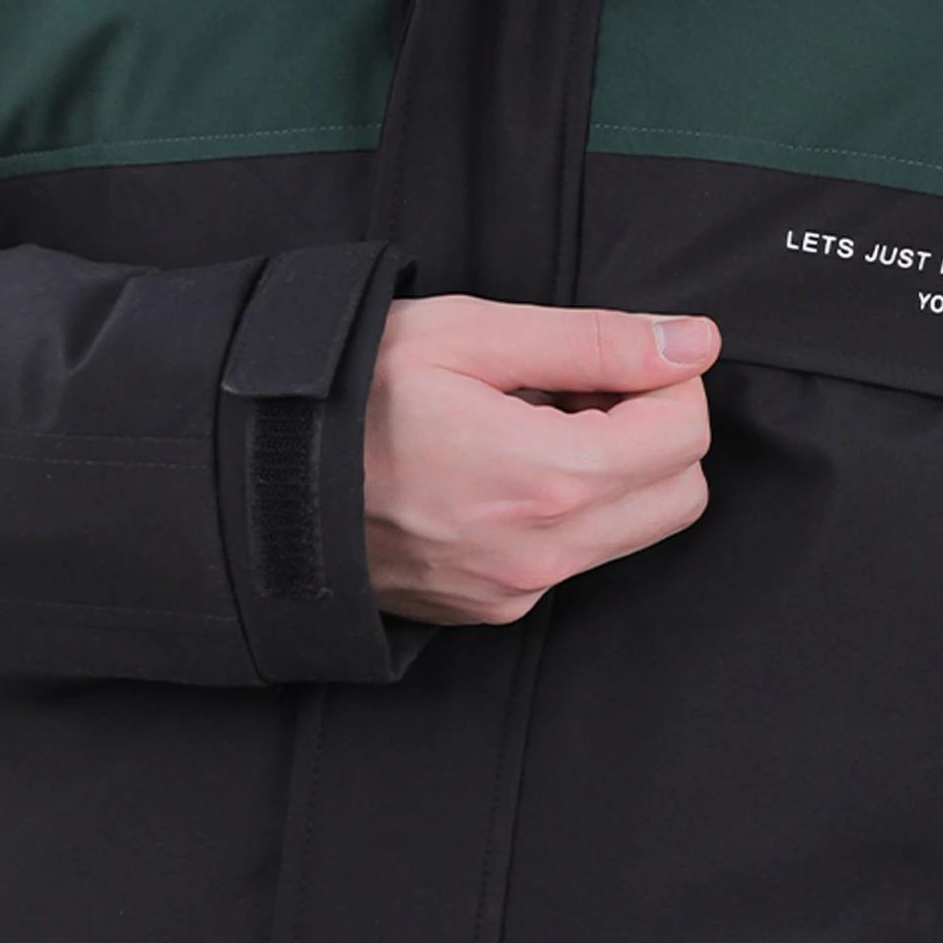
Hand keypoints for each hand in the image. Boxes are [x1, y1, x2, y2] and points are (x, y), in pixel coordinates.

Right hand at [364, 298, 719, 624]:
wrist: (251, 480)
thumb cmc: (346, 395)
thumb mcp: (468, 334)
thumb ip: (595, 342)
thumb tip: (692, 344)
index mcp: (545, 478)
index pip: (685, 433)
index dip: (666, 380)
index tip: (614, 359)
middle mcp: (541, 552)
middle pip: (680, 494)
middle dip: (655, 432)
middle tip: (579, 389)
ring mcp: (517, 590)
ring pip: (635, 531)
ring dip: (614, 472)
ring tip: (534, 424)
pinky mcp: (494, 608)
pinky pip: (576, 559)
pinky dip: (567, 510)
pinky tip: (501, 468)